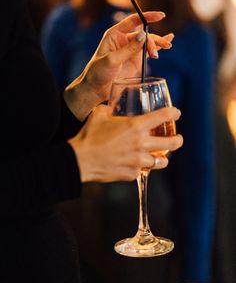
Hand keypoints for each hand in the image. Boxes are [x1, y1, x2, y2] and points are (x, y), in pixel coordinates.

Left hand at [64, 12, 173, 120]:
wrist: (96, 88)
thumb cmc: (98, 72)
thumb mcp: (112, 60)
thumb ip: (128, 49)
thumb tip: (144, 36)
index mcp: (115, 34)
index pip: (133, 21)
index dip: (147, 17)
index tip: (160, 16)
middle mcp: (124, 40)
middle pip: (144, 35)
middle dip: (152, 41)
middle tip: (155, 53)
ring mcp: (131, 50)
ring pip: (148, 42)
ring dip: (158, 44)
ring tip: (167, 47)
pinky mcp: (136, 60)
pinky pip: (149, 50)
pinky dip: (158, 47)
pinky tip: (169, 42)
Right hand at [68, 105, 182, 182]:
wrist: (80, 160)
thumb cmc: (89, 136)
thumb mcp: (99, 114)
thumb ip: (109, 110)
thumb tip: (110, 108)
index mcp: (135, 126)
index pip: (162, 117)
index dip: (173, 114)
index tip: (176, 113)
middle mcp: (141, 144)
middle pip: (171, 143)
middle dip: (178, 140)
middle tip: (178, 139)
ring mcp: (138, 161)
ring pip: (161, 162)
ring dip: (163, 158)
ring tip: (161, 157)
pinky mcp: (131, 174)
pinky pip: (142, 171)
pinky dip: (142, 168)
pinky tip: (136, 165)